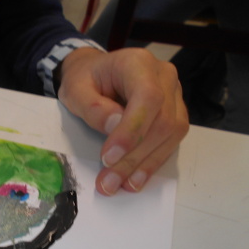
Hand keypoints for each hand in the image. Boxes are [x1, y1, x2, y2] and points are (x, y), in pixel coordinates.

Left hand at [57, 47, 188, 195]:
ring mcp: (174, 95)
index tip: (109, 157)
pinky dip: (151, 163)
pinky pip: (170, 141)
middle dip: (133, 157)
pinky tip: (134, 180)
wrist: (95, 73)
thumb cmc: (85, 79)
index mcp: (139, 63)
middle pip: (162, 121)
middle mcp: (164, 77)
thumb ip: (92, 107)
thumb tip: (113, 126)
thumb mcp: (75, 90)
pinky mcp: (174, 114)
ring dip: (144, 165)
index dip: (132, 131)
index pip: (148, 97)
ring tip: (118, 185)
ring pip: (171, 134)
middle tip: (108, 181)